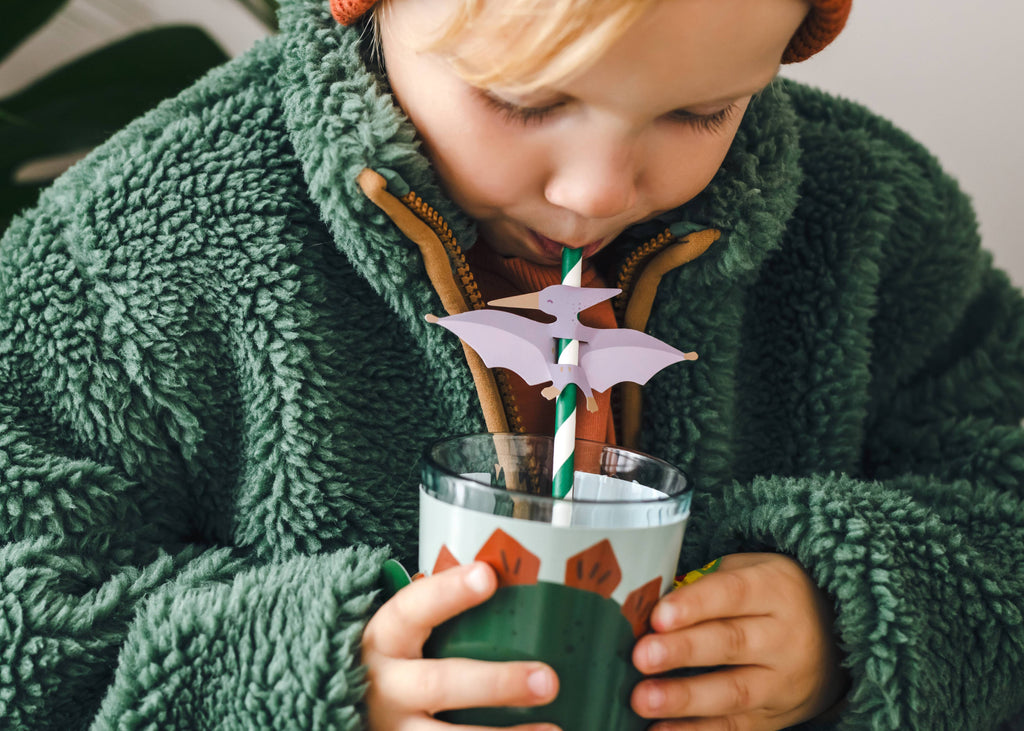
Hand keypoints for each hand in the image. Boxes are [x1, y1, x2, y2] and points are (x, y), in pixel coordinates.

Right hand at [362, 561, 560, 729]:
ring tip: (552, 730)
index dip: (448, 592)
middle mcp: (384, 685)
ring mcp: (392, 728)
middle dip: (495, 684)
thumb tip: (514, 581)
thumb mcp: (401, 633)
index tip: (488, 576)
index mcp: (384, 639)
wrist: (335, 707)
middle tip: (547, 679)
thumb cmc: (393, 658)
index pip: (412, 608)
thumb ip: (439, 613)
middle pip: (438, 684)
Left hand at [630, 553, 845, 729]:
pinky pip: (735, 727)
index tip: (658, 616)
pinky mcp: (774, 717)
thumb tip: (644, 600)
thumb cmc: (770, 595)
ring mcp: (782, 682)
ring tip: (643, 699)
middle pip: (731, 643)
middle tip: (642, 657)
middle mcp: (783, 636)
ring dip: (685, 698)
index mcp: (773, 589)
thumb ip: (703, 584)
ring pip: (733, 691)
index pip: (732, 593)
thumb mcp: (748, 572)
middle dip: (683, 651)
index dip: (694, 604)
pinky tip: (661, 730)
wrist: (837, 638)